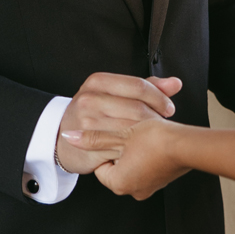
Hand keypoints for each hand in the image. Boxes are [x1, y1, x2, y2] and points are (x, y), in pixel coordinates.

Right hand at [54, 73, 180, 174]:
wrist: (59, 137)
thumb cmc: (92, 113)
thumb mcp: (113, 94)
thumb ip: (145, 88)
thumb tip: (175, 83)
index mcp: (97, 82)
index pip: (138, 86)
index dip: (159, 98)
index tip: (168, 109)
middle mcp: (90, 99)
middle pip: (137, 109)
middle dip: (156, 120)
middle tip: (163, 127)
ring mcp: (87, 123)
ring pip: (131, 130)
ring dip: (147, 137)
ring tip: (153, 138)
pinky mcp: (88, 146)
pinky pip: (121, 149)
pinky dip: (134, 151)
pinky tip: (138, 151)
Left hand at [88, 118, 191, 200]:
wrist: (189, 145)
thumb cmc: (157, 140)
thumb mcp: (121, 136)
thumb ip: (94, 138)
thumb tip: (69, 138)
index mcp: (118, 183)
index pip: (99, 164)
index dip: (106, 146)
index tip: (115, 135)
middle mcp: (133, 190)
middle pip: (115, 165)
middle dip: (120, 148)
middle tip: (128, 133)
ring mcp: (149, 186)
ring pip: (132, 164)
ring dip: (134, 150)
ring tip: (142, 135)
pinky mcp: (162, 179)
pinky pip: (147, 166)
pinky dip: (147, 154)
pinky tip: (153, 141)